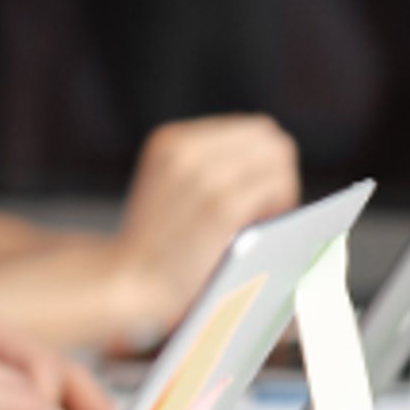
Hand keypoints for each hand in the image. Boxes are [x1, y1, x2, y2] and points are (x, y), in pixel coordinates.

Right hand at [113, 116, 299, 330]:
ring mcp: (203, 175)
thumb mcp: (170, 184)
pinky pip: (276, 186)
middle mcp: (186, 148)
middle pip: (270, 139)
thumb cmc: (157, 244)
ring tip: (258, 221)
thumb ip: (207, 164)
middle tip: (263, 211)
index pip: (253, 129)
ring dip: (280, 190)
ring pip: (278, 159)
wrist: (128, 280)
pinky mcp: (221, 206)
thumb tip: (272, 158)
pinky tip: (258, 229)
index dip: (263, 162)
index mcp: (171, 138)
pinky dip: (279, 207)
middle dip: (276, 172)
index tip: (254, 194)